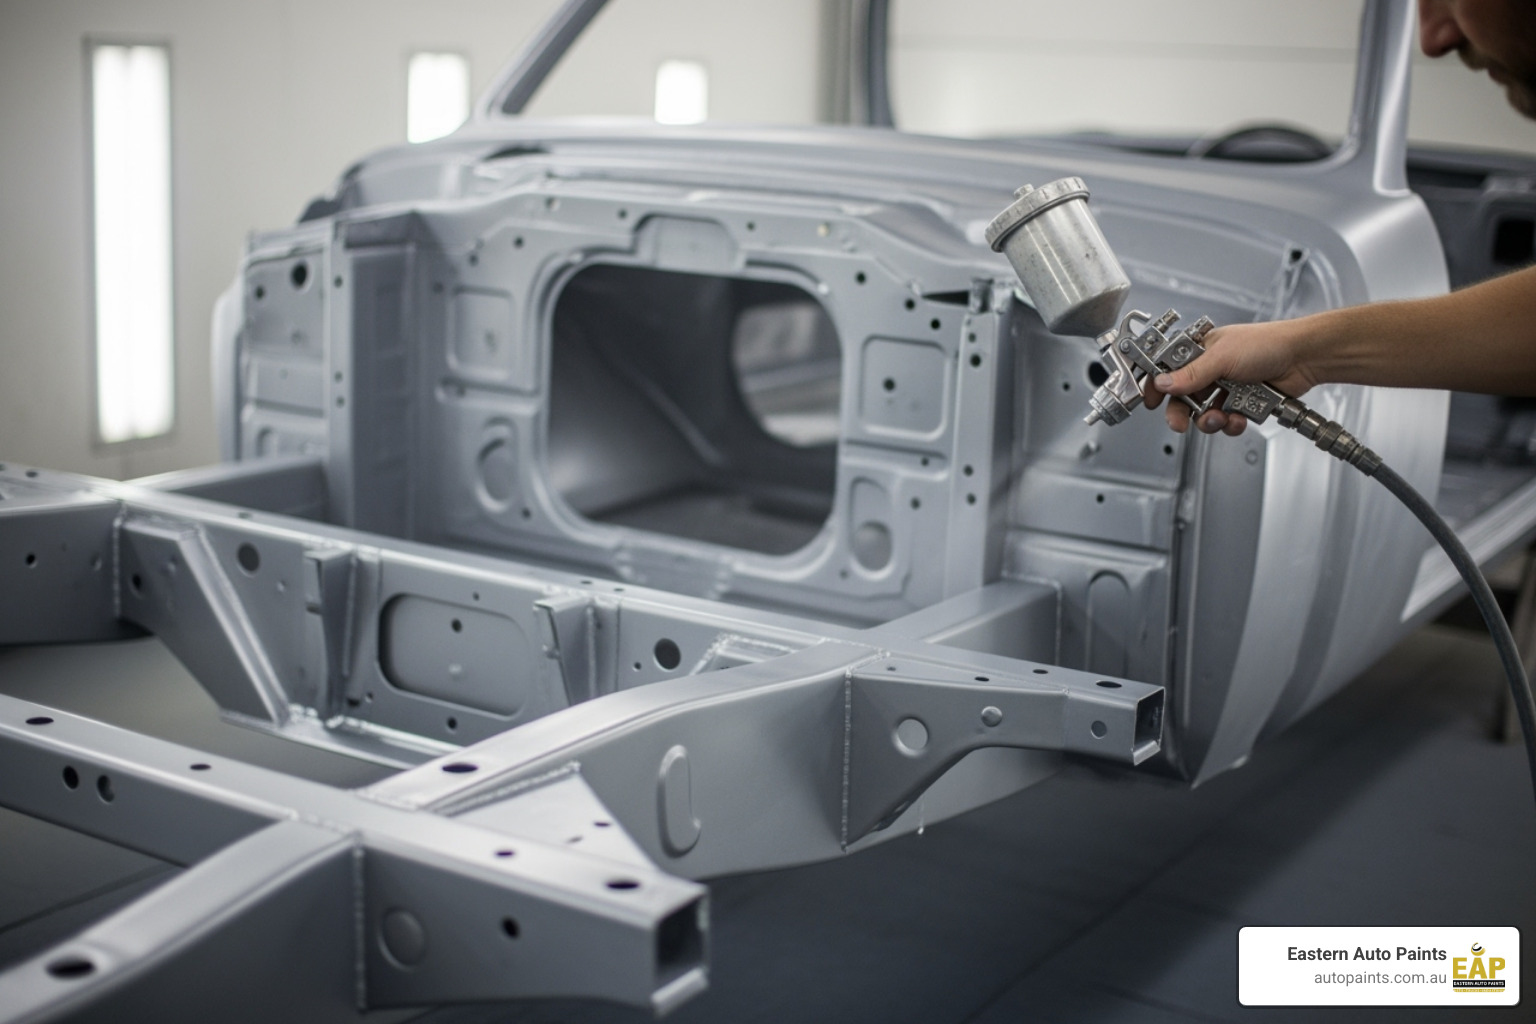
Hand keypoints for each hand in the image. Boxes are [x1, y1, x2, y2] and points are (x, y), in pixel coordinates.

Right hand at [1141, 320, 1320, 434]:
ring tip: (1220, 417)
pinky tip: (1239, 417)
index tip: (1150, 402)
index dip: (1157, 386)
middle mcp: (1212, 370)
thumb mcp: (1222, 357)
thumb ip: (1191, 374)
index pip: (1169, 369)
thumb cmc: (1268, 343)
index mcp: (1201, 351)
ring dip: (1210, 420)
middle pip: (1184, 398)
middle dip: (1181, 413)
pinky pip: (1227, 421)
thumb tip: (1162, 383)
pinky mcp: (1243, 403)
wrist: (1304, 358)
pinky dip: (1231, 424)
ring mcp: (1227, 387)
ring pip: (1205, 413)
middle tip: (1179, 424)